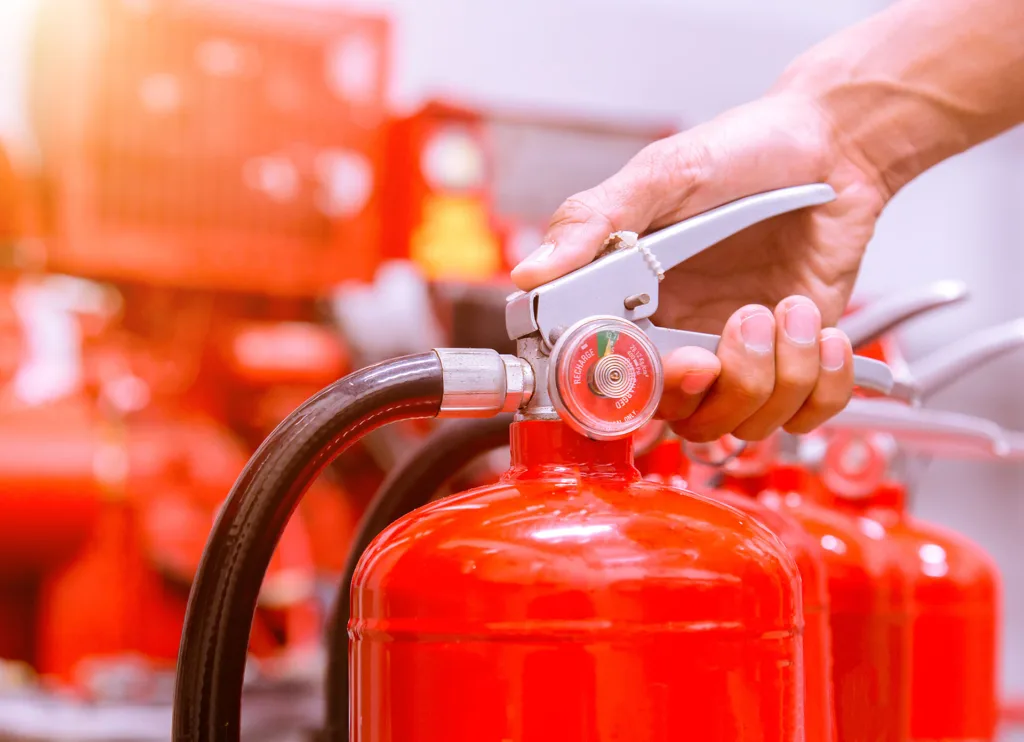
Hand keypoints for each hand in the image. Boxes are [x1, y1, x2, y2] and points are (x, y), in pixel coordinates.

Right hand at [511, 92, 887, 441]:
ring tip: (790, 309)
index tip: (682, 361)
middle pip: (687, 420)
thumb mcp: (662, 174)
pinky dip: (823, 383)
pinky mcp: (797, 360)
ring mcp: (742, 355)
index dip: (644, 392)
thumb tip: (532, 272)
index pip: (617, 385)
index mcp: (637, 306)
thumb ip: (594, 221)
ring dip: (780, 374)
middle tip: (743, 322)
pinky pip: (807, 414)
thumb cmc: (743, 150)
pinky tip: (820, 330)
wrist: (832, 144)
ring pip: (747, 423)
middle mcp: (684, 340)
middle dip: (724, 386)